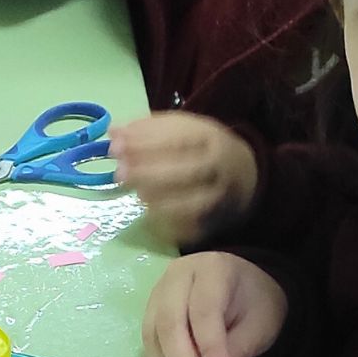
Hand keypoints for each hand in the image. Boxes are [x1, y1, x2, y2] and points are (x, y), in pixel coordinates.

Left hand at [110, 112, 257, 240]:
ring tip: (138, 194)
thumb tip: (113, 132)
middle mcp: (220, 168)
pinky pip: (192, 228)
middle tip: (119, 173)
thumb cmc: (200, 147)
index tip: (115, 147)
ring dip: (160, 200)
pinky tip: (151, 215)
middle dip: (149, 174)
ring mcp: (221, 197)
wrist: (244, 173)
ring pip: (193, 204)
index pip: (178, 140)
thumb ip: (147, 129)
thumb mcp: (180, 128)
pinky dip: (170, 224)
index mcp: (211, 138)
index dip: (145, 144)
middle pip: (187, 173)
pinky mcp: (216, 221)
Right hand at [143, 252, 286, 356]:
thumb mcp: (260, 323)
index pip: (203, 311)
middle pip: (170, 324)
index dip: (210, 350)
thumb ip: (240, 350)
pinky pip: (151, 348)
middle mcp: (176, 276)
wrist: (244, 286)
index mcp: (211, 268)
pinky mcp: (151, 315)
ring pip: (155, 340)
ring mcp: (158, 295)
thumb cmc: (255, 301)